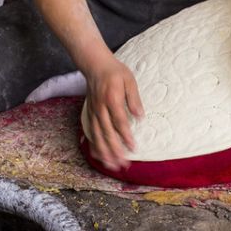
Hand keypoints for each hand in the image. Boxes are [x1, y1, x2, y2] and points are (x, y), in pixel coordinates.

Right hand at [83, 56, 143, 171]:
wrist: (95, 64)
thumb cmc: (115, 72)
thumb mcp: (129, 80)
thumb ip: (134, 99)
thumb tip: (140, 116)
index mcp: (111, 99)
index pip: (119, 122)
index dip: (126, 136)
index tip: (133, 148)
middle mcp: (100, 108)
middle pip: (107, 133)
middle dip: (115, 150)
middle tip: (123, 164)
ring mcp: (94, 112)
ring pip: (97, 136)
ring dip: (104, 152)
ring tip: (111, 166)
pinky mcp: (90, 113)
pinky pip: (91, 132)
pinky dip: (94, 145)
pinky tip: (99, 156)